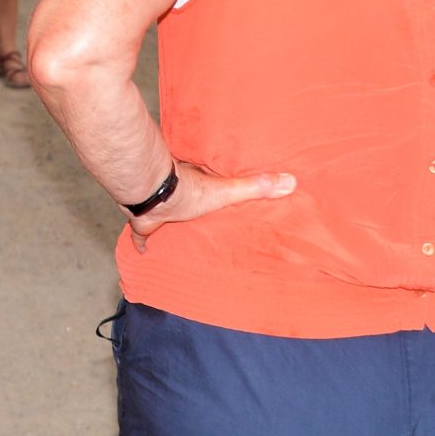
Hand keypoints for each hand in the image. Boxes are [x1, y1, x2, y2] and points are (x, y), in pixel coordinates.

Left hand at [124, 160, 296, 249]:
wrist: (153, 196)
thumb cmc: (188, 191)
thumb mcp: (226, 191)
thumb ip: (254, 188)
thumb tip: (290, 181)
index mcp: (196, 185)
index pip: (207, 185)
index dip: (211, 189)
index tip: (217, 196)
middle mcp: (175, 196)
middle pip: (183, 202)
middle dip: (188, 210)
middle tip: (198, 222)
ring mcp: (159, 209)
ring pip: (164, 216)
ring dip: (167, 223)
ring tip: (179, 238)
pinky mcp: (145, 224)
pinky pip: (144, 236)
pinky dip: (144, 244)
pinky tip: (146, 254)